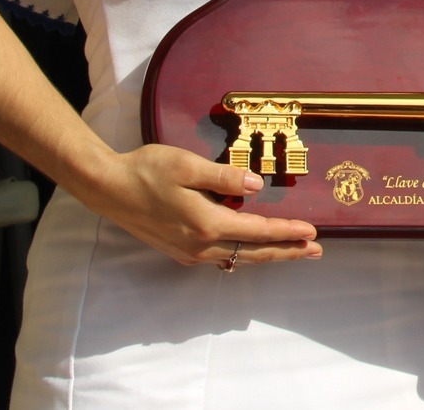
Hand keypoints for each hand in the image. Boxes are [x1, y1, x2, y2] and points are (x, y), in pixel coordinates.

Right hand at [78, 143, 320, 266]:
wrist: (108, 188)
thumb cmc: (147, 170)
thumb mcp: (188, 166)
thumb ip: (224, 176)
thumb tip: (256, 185)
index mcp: (206, 223)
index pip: (258, 230)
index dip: (288, 232)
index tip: (313, 232)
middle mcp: (199, 244)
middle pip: (253, 251)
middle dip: (287, 251)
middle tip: (316, 250)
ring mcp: (187, 251)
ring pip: (237, 257)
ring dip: (268, 254)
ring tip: (294, 251)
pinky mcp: (179, 249)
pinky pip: (220, 257)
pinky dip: (243, 254)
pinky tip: (253, 249)